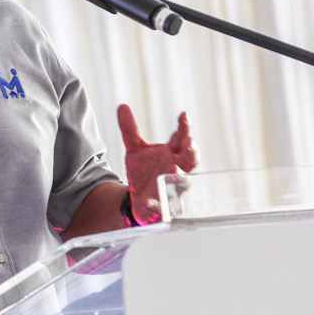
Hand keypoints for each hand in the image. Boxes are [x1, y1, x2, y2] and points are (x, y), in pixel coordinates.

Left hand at [118, 104, 197, 224]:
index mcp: (171, 153)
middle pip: (190, 160)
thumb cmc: (143, 172)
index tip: (183, 115)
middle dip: (191, 151)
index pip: (182, 138)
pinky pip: (164, 208)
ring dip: (180, 177)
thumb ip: (130, 130)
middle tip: (188, 142)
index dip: (184, 127)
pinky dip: (157, 205)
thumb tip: (121, 106)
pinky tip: (148, 202)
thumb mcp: (134, 150)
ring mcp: (173, 189)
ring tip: (175, 169)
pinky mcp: (164, 208)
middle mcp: (176, 170)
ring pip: (182, 183)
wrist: (136, 199)